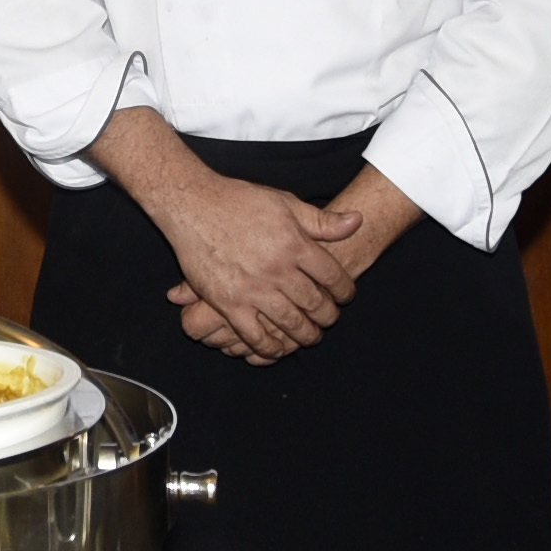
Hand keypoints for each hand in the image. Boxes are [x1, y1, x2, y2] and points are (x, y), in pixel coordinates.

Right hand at [145, 164, 364, 360]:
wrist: (193, 205)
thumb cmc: (238, 201)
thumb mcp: (285, 202)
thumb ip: (322, 220)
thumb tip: (357, 222)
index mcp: (294, 243)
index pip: (332, 275)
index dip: (345, 290)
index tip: (346, 296)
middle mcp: (277, 268)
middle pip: (314, 302)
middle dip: (328, 315)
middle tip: (329, 319)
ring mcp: (253, 288)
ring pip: (290, 322)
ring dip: (306, 334)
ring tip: (311, 336)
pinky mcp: (229, 303)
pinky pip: (254, 335)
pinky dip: (270, 347)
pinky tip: (278, 349)